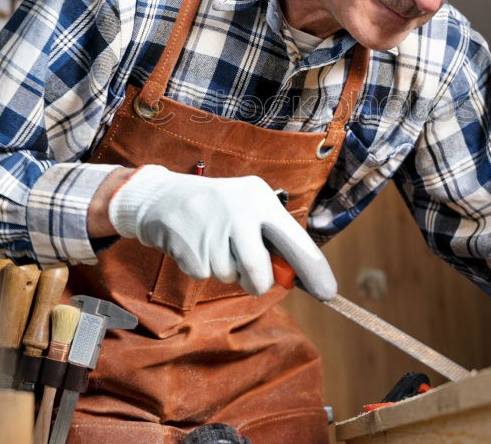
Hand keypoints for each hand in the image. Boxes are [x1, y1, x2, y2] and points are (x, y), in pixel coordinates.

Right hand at [108, 165, 336, 299]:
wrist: (162, 198)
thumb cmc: (218, 208)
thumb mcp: (248, 207)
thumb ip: (272, 239)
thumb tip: (295, 277)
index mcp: (260, 199)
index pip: (296, 241)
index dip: (314, 270)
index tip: (328, 292)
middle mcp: (239, 211)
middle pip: (260, 272)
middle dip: (258, 284)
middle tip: (254, 280)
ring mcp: (212, 229)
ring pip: (231, 277)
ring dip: (226, 271)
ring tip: (215, 244)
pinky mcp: (188, 247)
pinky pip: (205, 275)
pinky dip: (203, 267)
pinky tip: (196, 245)